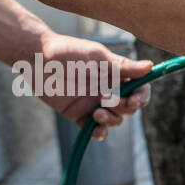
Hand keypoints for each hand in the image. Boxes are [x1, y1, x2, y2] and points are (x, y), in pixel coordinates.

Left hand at [25, 33, 154, 140]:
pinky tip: (96, 130)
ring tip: (97, 113)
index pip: (138, 89)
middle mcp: (107, 90)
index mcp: (115, 75)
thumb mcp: (97, 57)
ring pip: (114, 120)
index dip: (142, 96)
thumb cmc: (66, 51)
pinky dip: (99, 133)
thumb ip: (123, 66)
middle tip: (110, 101)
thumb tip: (150, 67)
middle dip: (125, 108)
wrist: (35, 58)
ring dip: (112, 120)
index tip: (137, 100)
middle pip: (129, 107)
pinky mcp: (78, 115)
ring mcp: (93, 103)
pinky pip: (94, 130)